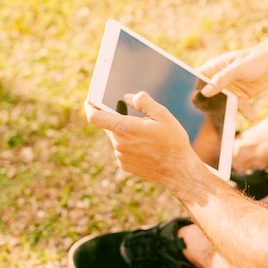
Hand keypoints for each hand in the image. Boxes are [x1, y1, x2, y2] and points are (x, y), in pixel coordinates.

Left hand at [84, 92, 203, 185]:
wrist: (178, 170)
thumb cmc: (172, 141)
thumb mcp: (162, 114)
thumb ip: (143, 101)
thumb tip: (127, 97)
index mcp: (125, 128)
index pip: (95, 117)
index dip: (89, 107)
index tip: (89, 101)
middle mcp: (119, 143)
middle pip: (109, 126)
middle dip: (119, 119)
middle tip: (138, 119)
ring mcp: (120, 156)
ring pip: (117, 138)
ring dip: (126, 133)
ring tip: (148, 136)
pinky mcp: (124, 165)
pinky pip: (122, 149)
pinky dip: (130, 145)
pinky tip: (147, 147)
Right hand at [197, 39, 267, 119]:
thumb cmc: (254, 59)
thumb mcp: (238, 68)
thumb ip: (221, 79)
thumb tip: (205, 92)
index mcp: (213, 68)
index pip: (197, 79)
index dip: (194, 89)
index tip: (196, 100)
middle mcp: (218, 79)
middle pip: (208, 95)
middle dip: (210, 104)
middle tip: (214, 113)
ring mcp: (228, 89)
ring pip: (222, 103)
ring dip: (226, 111)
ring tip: (230, 120)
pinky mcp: (239, 97)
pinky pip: (237, 107)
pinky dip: (243, 112)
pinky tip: (251, 117)